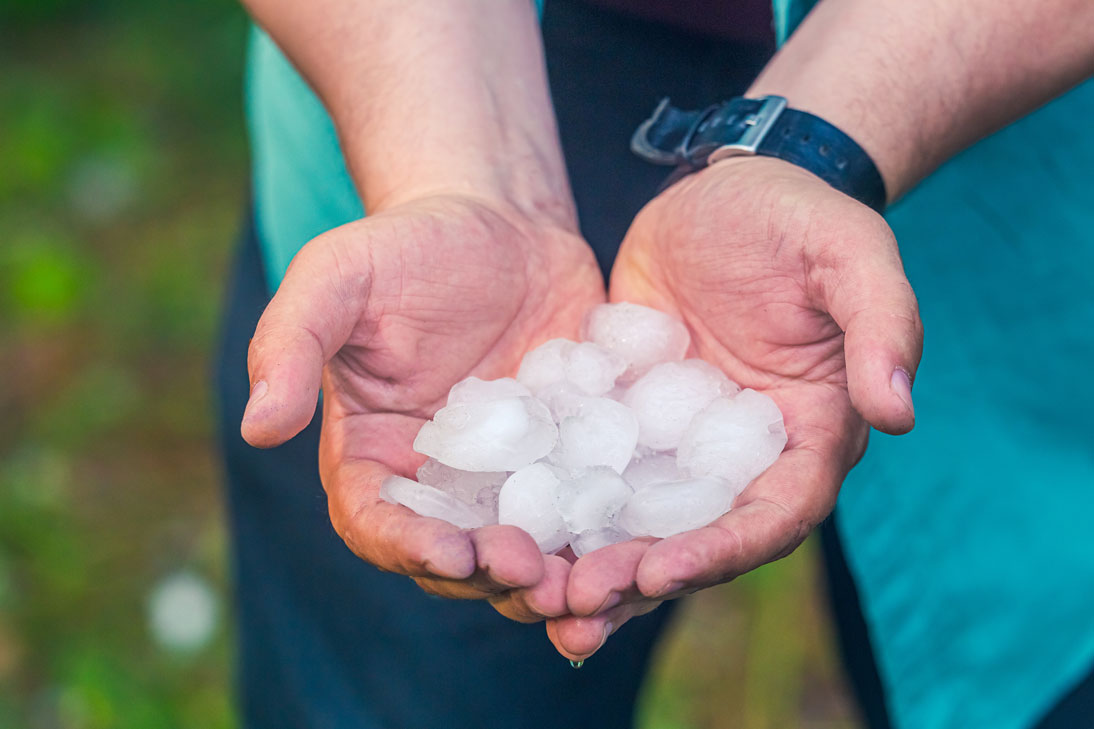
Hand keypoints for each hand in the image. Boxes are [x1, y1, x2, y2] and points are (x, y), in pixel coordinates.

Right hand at [240, 193, 603, 622]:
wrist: (502, 222)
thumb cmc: (407, 244)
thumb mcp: (338, 276)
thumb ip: (290, 343)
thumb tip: (256, 428)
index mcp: (374, 455)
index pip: (377, 522)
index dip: (408, 546)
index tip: (450, 552)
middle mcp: (440, 482)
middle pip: (459, 555)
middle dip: (492, 576)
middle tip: (535, 575)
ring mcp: (511, 477)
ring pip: (527, 548)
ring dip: (554, 575)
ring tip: (589, 580)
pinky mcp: (570, 460)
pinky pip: (587, 507)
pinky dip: (607, 533)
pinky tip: (640, 539)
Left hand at [548, 157, 922, 659]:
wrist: (725, 190)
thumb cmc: (798, 217)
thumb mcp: (848, 254)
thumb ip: (882, 326)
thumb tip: (899, 412)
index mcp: (809, 434)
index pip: (776, 513)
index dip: (724, 549)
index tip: (662, 571)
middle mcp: (744, 455)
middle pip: (699, 535)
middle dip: (643, 575)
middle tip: (578, 605)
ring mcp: (681, 441)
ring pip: (641, 518)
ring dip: (596, 561)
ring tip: (539, 593)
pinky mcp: (629, 417)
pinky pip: (595, 468)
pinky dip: (561, 504)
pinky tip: (509, 525)